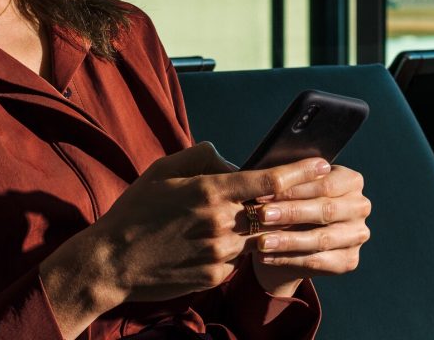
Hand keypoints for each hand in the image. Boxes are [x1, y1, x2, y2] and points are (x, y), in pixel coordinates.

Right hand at [39, 143, 331, 336]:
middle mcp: (221, 224)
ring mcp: (220, 254)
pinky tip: (211, 243)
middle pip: (269, 210)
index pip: (269, 181)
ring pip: (256, 235)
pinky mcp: (216, 276)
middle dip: (285, 201)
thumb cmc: (136, 210)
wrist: (111, 263)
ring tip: (236, 219)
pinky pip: (238, 258)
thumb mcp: (163, 170)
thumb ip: (202, 156)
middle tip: (297, 191)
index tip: (323, 163)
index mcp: (210, 192)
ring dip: (256, 227)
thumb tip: (232, 158)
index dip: (301, 172)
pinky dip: (235, 248)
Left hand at [248, 164, 371, 295]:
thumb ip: (287, 181)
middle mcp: (360, 207)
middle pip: (326, 210)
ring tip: (261, 242)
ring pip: (322, 239)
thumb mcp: (289, 186)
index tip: (262, 193)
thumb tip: (275, 181)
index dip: (293, 189)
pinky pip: (318, 262)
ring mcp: (358, 235)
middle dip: (291, 213)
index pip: (325, 184)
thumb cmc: (290, 199)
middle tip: (261, 215)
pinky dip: (289, 259)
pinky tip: (266, 257)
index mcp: (352, 181)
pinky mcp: (349, 260)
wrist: (292, 234)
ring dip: (288, 241)